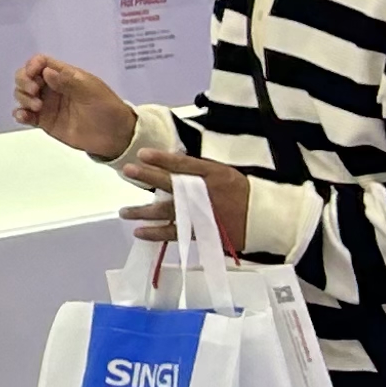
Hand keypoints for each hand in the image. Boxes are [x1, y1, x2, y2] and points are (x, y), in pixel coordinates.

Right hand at [12, 53, 136, 161]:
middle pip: (26, 77)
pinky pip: (25, 115)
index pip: (41, 62)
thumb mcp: (92, 91)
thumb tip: (46, 72)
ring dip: (23, 98)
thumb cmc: (107, 109)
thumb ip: (69, 81)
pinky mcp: (44, 122)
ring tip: (37, 108)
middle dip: (23, 82)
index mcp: (64, 75)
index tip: (32, 75)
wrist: (115, 137)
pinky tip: (24, 117)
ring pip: (23, 95)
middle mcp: (52, 88)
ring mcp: (47, 105)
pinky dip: (20, 114)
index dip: (32, 65)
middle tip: (33, 92)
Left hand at [122, 145, 253, 252]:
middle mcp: (204, 194)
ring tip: (124, 212)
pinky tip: (140, 232)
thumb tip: (173, 160)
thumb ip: (198, 168)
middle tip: (127, 171)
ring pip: (167, 212)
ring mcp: (200, 214)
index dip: (162, 158)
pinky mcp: (200, 232)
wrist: (261, 219)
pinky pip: (175, 233)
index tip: (141, 153)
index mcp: (212, 175)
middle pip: (172, 184)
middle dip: (148, 176)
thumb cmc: (240, 192)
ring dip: (143, 211)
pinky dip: (156, 233)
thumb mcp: (223, 173)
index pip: (183, 164)